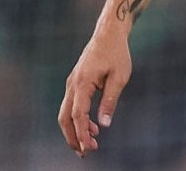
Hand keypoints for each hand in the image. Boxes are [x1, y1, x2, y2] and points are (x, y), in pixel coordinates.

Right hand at [58, 27, 131, 156]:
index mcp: (82, 83)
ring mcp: (72, 82)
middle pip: (65, 118)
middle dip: (73, 137)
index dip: (81, 134)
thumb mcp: (120, 76)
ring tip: (91, 142)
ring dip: (76, 129)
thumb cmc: (117, 52)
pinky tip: (93, 125)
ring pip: (66, 113)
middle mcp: (73, 84)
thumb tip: (104, 125)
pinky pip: (72, 104)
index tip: (88, 149)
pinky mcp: (76, 81)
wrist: (109, 32)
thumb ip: (110, 100)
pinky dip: (79, 118)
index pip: (78, 115)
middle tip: (86, 152)